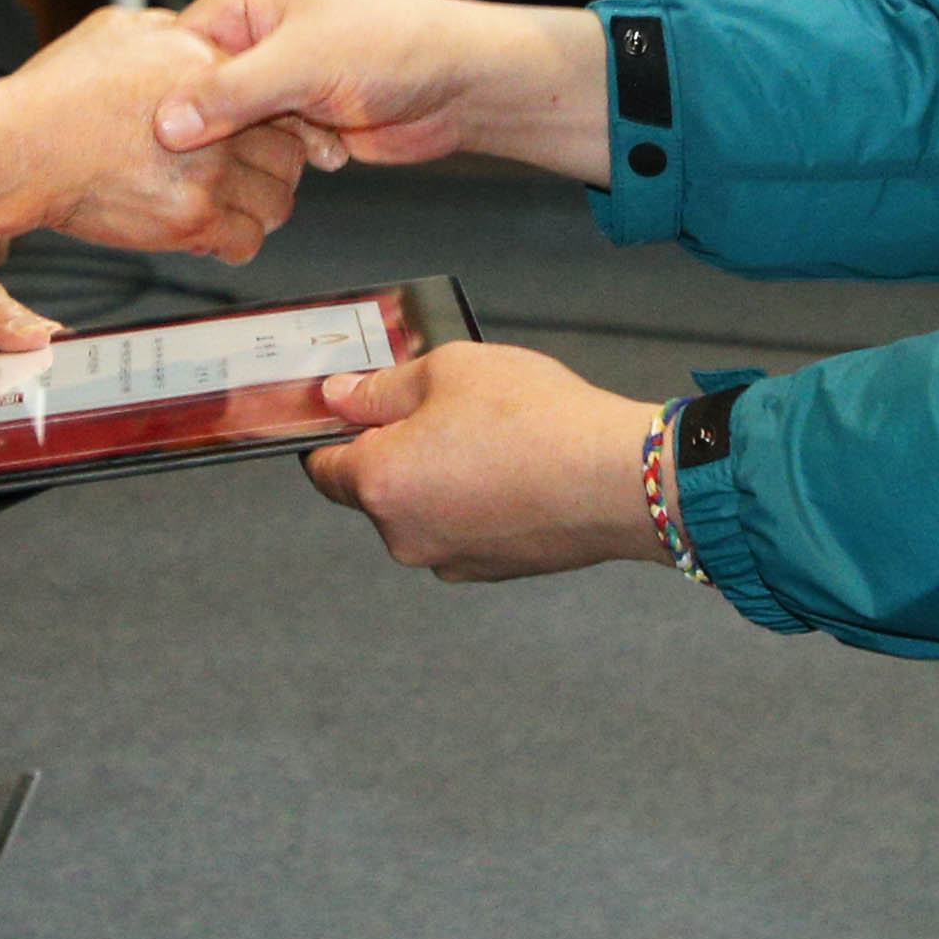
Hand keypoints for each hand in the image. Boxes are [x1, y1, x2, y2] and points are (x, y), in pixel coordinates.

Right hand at [0, 6, 303, 263]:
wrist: (23, 148)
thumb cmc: (56, 94)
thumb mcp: (117, 29)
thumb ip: (167, 32)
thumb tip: (188, 34)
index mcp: (206, 65)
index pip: (274, 89)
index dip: (273, 113)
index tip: (268, 126)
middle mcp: (218, 119)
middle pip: (289, 148)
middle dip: (273, 162)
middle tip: (249, 168)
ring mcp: (210, 172)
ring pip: (278, 200)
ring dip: (259, 204)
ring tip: (231, 200)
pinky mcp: (192, 218)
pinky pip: (247, 241)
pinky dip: (235, 240)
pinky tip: (214, 228)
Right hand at [159, 0, 609, 180]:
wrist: (463, 86)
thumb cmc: (400, 43)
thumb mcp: (303, 63)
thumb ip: (232, 93)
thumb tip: (169, 121)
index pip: (184, 48)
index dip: (175, 90)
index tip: (167, 129)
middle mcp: (264, 36)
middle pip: (207, 93)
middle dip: (229, 123)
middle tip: (242, 139)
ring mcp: (285, 78)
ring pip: (238, 127)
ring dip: (267, 143)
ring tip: (304, 134)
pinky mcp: (305, 116)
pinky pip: (271, 147)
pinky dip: (293, 157)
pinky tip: (326, 146)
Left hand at [303, 343, 665, 580]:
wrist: (617, 480)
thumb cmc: (535, 420)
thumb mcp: (446, 369)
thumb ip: (381, 387)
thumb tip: (338, 397)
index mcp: (379, 484)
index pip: (321, 465)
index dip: (334, 431)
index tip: (356, 406)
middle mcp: (403, 535)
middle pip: (373, 488)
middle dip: (396, 448)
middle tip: (442, 406)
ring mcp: (449, 559)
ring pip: (421, 509)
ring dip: (438, 476)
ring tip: (488, 434)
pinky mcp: (491, 569)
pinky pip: (462, 527)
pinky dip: (473, 501)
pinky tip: (512, 467)